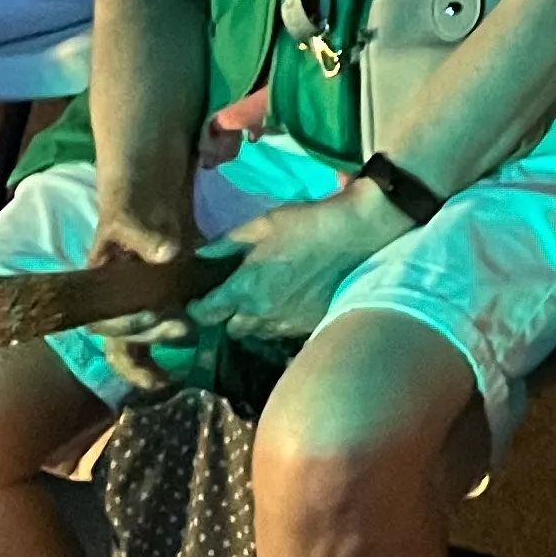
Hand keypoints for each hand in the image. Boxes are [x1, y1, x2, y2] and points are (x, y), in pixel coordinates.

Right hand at [84, 197, 208, 391]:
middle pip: (121, 339)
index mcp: (99, 286)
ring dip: (150, 364)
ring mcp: (134, 309)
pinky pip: (155, 341)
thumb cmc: (129, 208)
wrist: (146, 200)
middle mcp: (113, 304)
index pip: (101, 319)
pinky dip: (163, 361)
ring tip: (173, 374)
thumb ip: (144, 234)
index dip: (124, 324)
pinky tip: (174, 378)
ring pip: (133, 348)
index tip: (153, 314)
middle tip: (184, 328)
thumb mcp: (130, 216)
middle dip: (150, 339)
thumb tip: (167, 254)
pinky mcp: (158, 309)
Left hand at [205, 176, 410, 343]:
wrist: (358, 234)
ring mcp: (285, 323)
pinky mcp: (307, 325)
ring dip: (252, 320)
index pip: (206, 314)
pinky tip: (285, 303)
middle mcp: (260, 313)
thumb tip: (201, 255)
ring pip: (256, 332)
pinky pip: (280, 331)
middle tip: (232, 298)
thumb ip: (228, 243)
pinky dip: (276, 321)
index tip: (198, 300)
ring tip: (259, 302)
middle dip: (227, 316)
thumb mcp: (262, 223)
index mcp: (244, 289)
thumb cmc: (307, 223)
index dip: (197, 309)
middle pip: (230, 329)